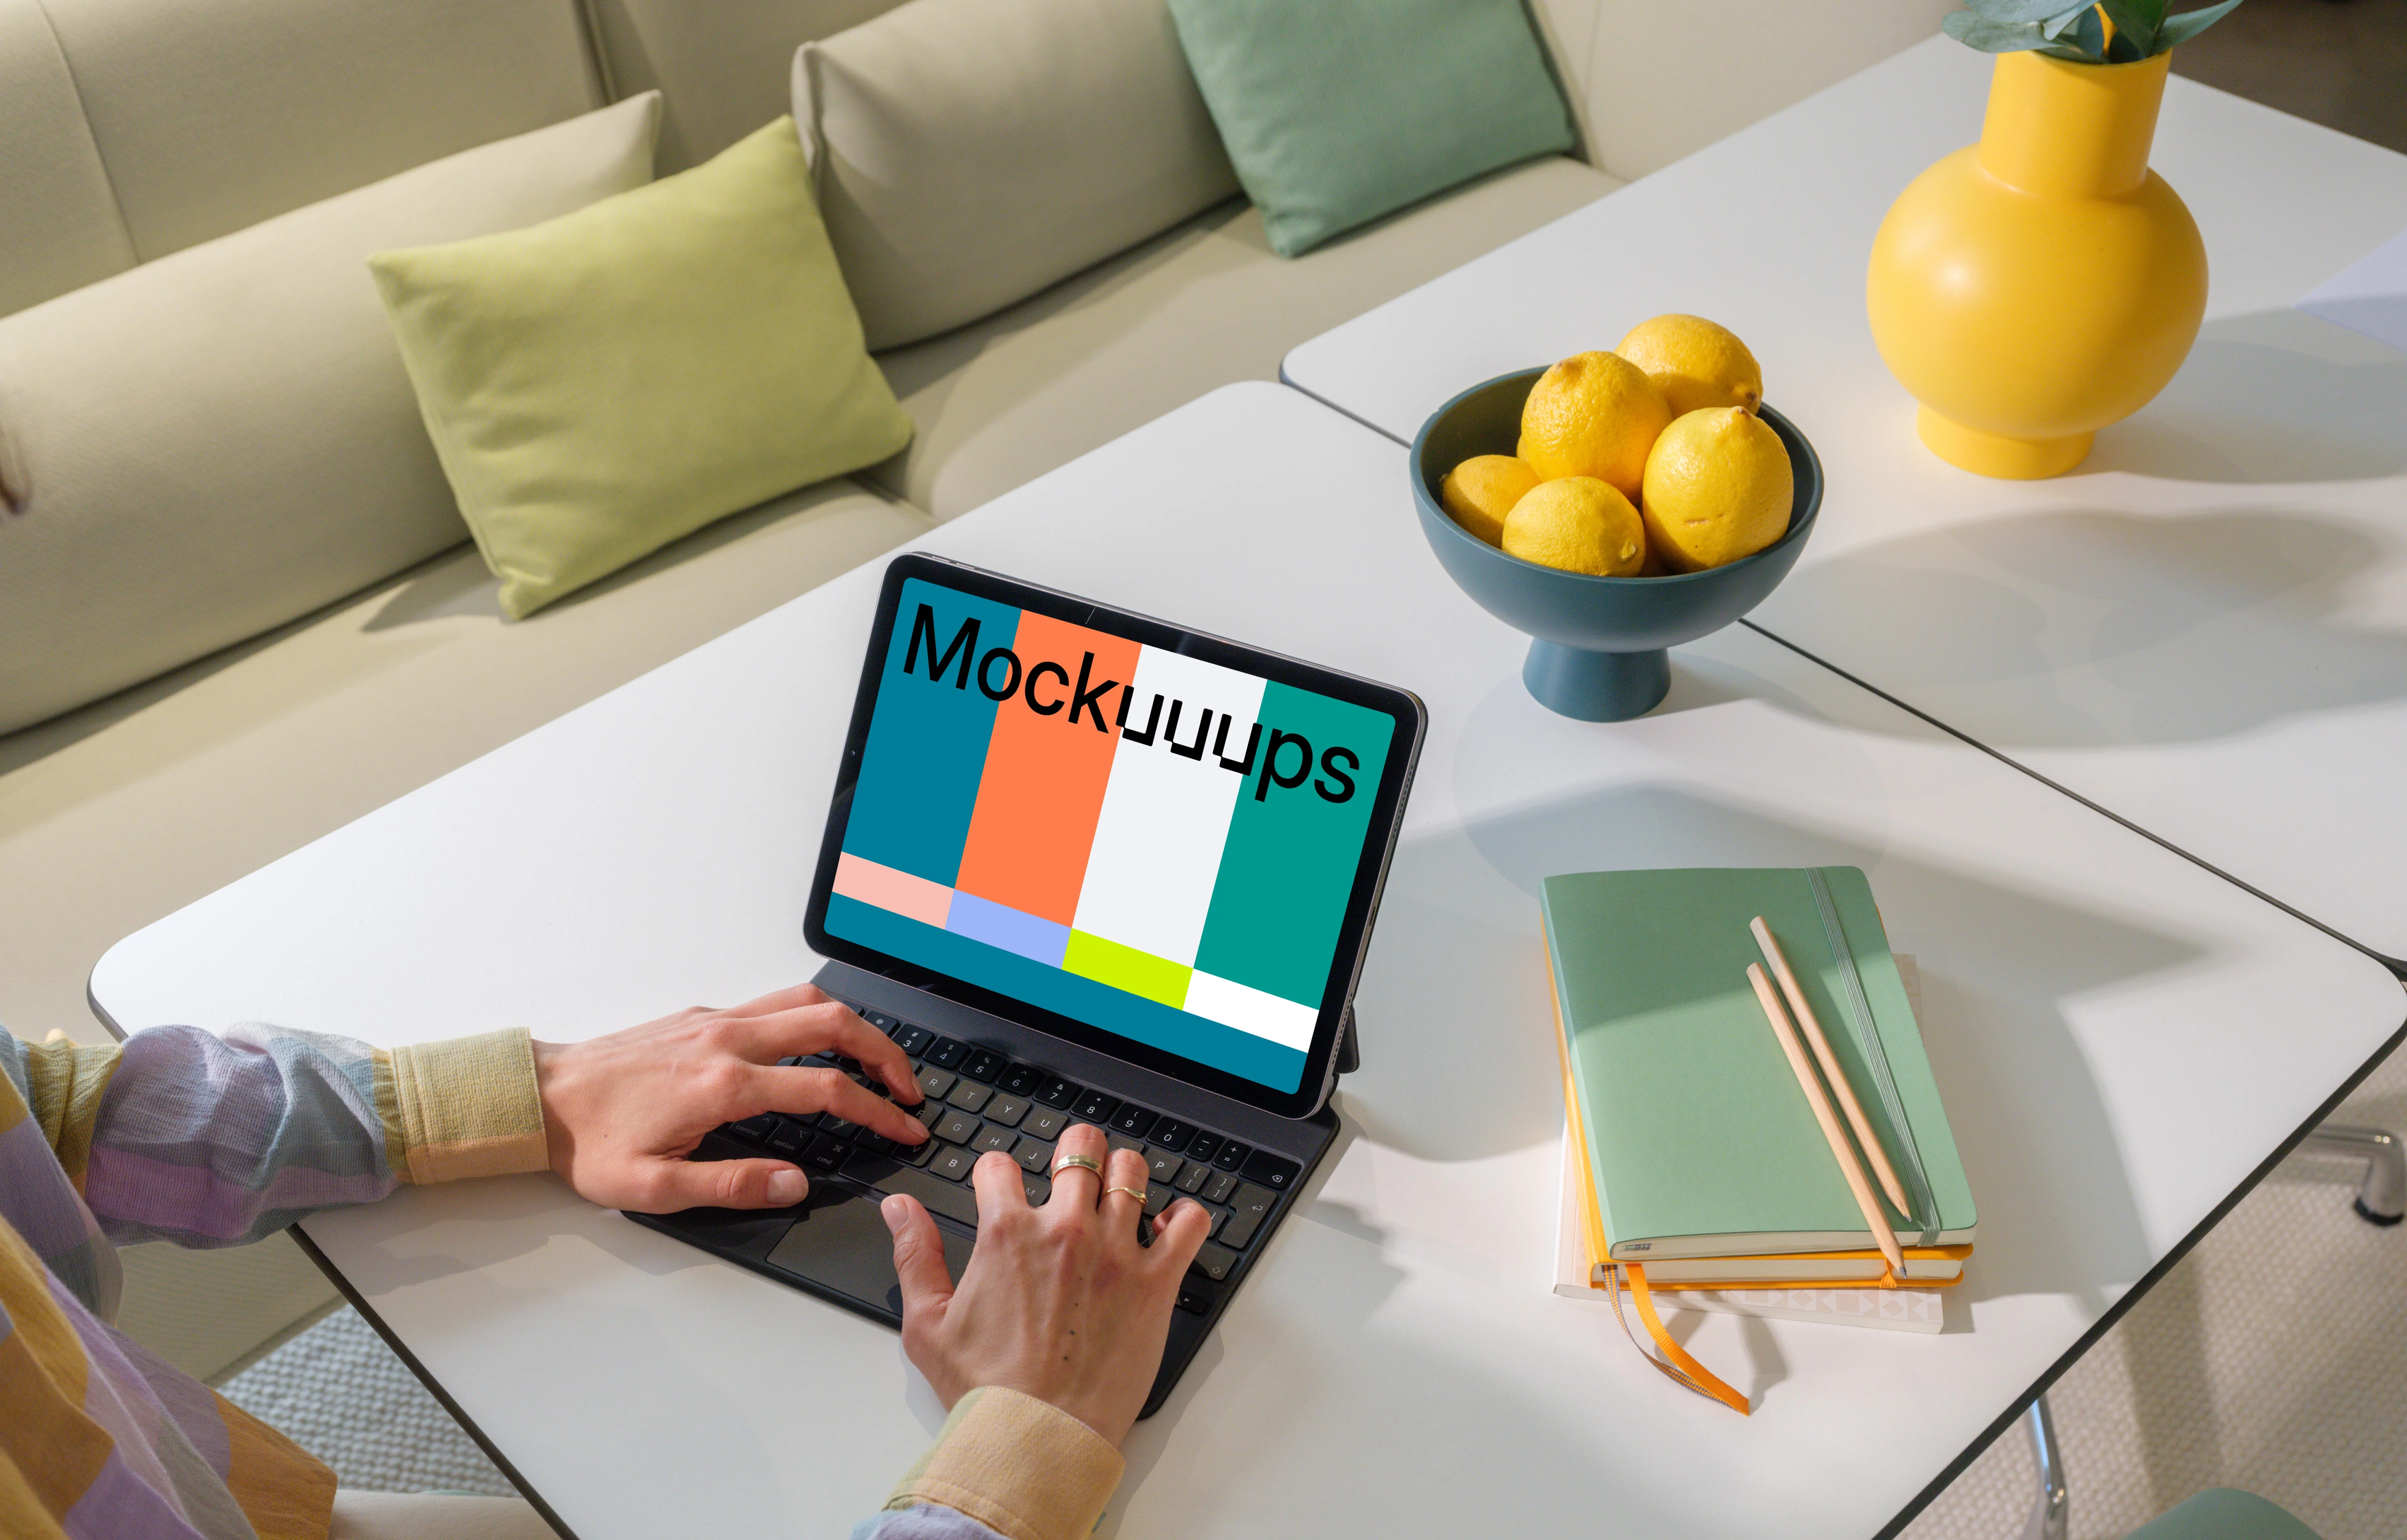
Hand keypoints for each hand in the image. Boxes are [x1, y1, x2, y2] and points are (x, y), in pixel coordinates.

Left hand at [532, 983, 925, 1211]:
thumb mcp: (654, 1188)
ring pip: (805, 1000)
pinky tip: (814, 1046)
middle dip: (884, 1052)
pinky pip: (773, 1002)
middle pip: (831, 1023)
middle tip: (908, 1087)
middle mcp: (725, 1041)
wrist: (539, 1098)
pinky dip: (813, 1017)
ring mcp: (714, 1021)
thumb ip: (731, 1185)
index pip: (825, 1089)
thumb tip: (795, 1183)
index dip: (876, 1110)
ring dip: (853, 1025)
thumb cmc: (589, 1144)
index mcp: (722, 1085)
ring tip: (876, 1059)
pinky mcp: (700, 1016)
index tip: (904, 1128)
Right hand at [881, 1121, 1211, 1445]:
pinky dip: (1183, 1217)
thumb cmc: (985, 1390)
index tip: (1002, 1187)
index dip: (996, 1173)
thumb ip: (914, 1255)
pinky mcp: (1156, 1283)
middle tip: (1073, 1167)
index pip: (1000, 1165)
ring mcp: (1116, 1252)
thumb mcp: (928, 1323)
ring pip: (1132, 1172)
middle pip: (1079, 1149)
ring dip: (1124, 1173)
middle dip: (1074, 1150)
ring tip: (1119, 1189)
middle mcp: (1065, 1230)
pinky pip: (1188, 1224)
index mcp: (1007, 1233)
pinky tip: (1166, 1227)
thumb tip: (898, 1208)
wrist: (1038, 1439)